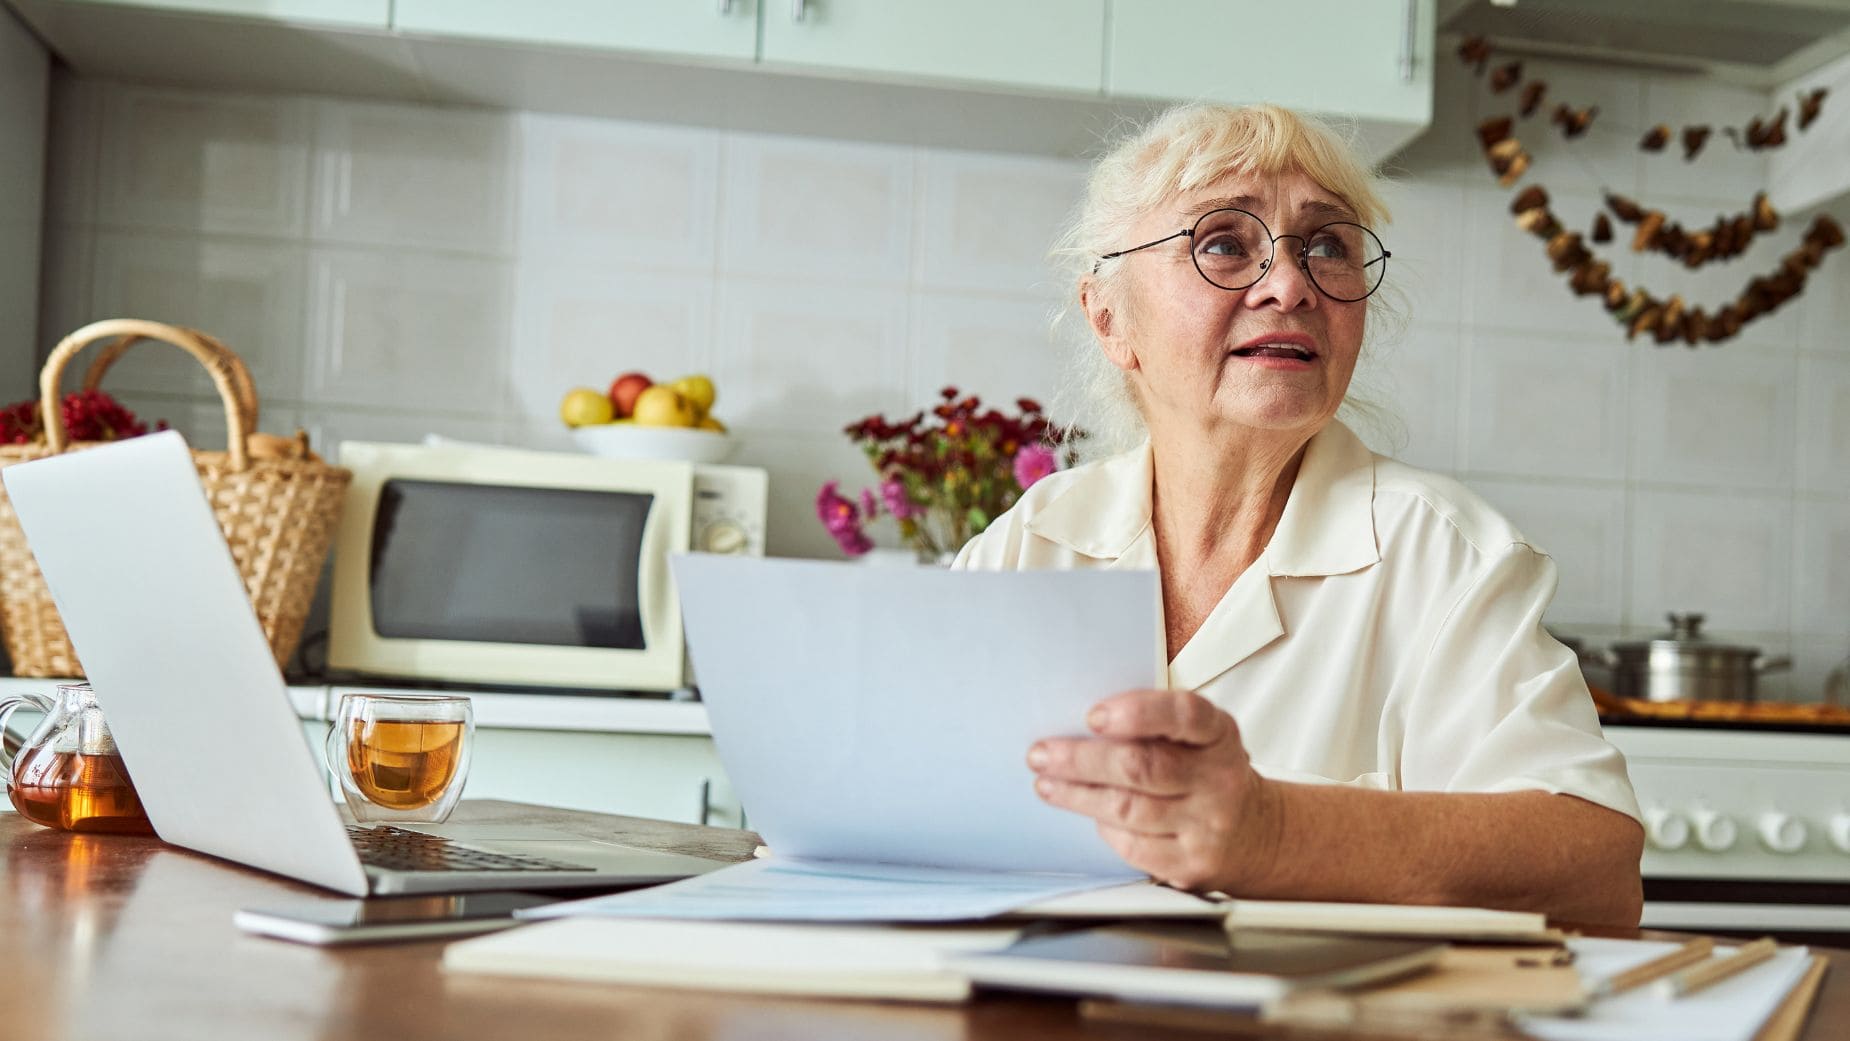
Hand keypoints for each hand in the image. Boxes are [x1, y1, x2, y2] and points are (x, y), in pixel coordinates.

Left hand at [1026, 689, 1277, 891]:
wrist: (1256, 835)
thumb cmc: (1208, 774)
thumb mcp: (1199, 738)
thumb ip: (1154, 726)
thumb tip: (1080, 724)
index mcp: (1218, 735)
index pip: (1184, 715)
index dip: (1138, 714)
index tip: (1094, 716)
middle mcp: (1218, 779)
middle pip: (1142, 767)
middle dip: (1082, 760)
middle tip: (1042, 754)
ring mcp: (1207, 826)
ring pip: (1129, 809)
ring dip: (1077, 795)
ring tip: (1046, 783)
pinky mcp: (1190, 864)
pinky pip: (1133, 846)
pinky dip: (1104, 828)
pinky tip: (1088, 814)